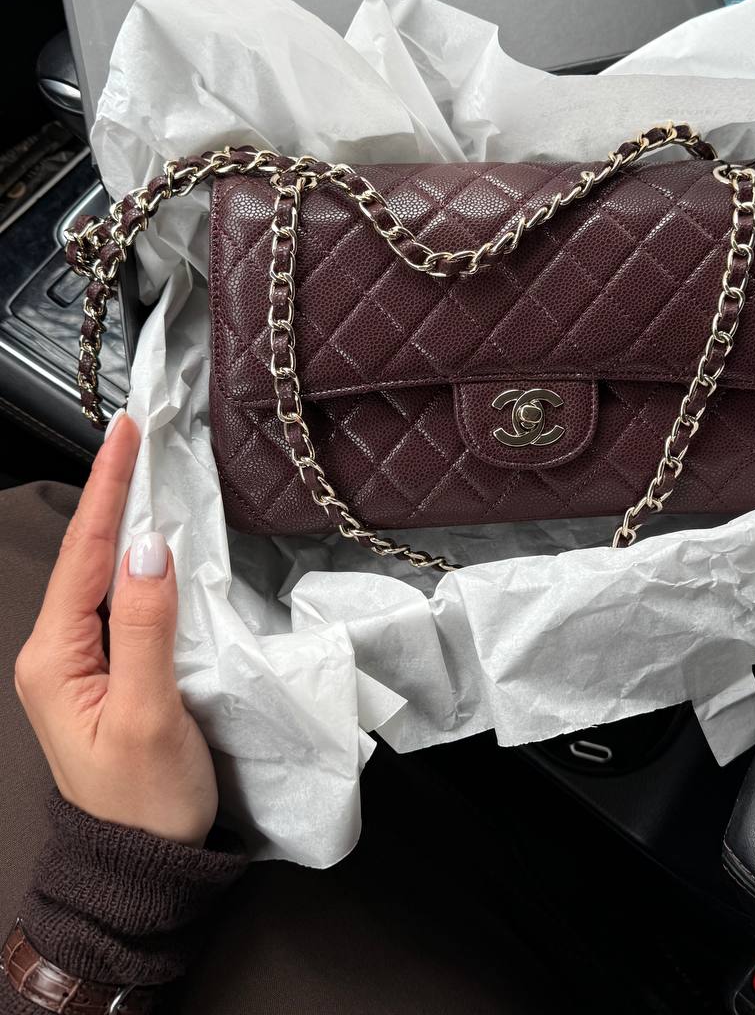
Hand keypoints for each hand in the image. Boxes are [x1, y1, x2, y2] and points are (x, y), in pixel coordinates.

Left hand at [14, 413, 217, 846]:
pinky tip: (153, 539)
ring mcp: (80, 664)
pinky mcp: (109, 673)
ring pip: (103, 575)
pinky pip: (121, 602)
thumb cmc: (146, 802)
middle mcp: (58, 654)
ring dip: (123, 522)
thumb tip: (146, 548)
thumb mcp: (148, 714)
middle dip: (110, 492)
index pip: (84, 554)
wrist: (146, 866)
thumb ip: (146, 627)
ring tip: (143, 469)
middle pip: (87, 556)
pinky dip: (138, 562)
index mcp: (55, 659)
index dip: (107, 489)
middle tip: (135, 434)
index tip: (125, 434)